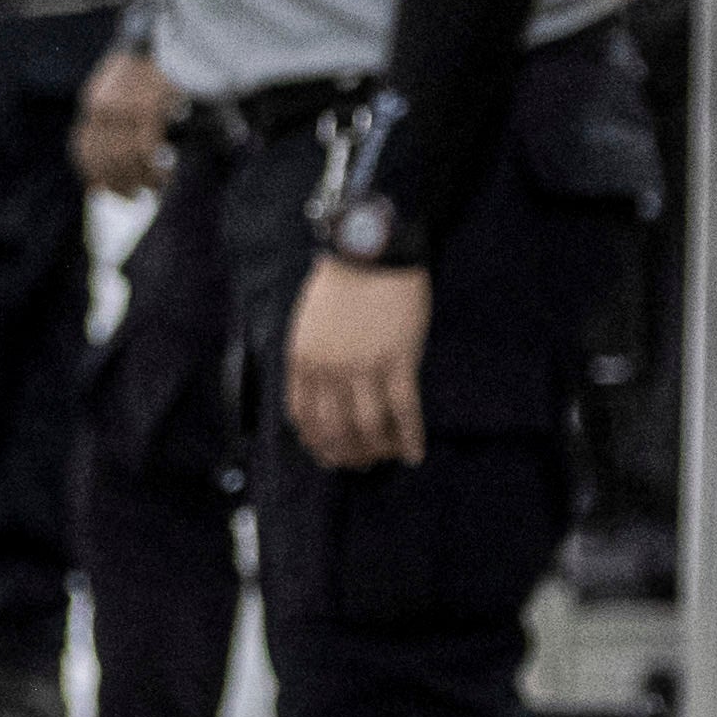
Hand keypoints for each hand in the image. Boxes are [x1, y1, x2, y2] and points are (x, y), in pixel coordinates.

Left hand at [75, 47, 173, 200]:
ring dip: (142, 180)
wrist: (173, 28)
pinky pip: (147, 150)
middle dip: (119, 184)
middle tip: (136, 198)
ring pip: (126, 159)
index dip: (91, 173)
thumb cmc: (157, 60)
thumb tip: (123, 152)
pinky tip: (167, 174)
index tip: (101, 190)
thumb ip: (121, 115)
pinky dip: (156, 169)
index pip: (83, 147)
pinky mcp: (148, 108)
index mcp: (95, 100)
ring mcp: (123, 107)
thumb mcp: (126, 84)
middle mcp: (102, 106)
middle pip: (105, 159)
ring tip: (156, 188)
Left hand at [281, 256, 429, 468]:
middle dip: (349, 453)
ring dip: (380, 449)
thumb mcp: (308, 325)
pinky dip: (410, 436)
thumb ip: (311, 361)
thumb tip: (321, 398)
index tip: (329, 455)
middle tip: (362, 463)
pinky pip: (404, 410)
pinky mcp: (398, 360)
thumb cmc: (341, 284)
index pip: (304, 418)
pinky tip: (414, 452)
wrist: (370, 252)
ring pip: (370, 426)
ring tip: (388, 457)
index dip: (317, 443)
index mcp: (302, 360)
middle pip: (336, 429)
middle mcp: (329, 369)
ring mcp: (364, 366)